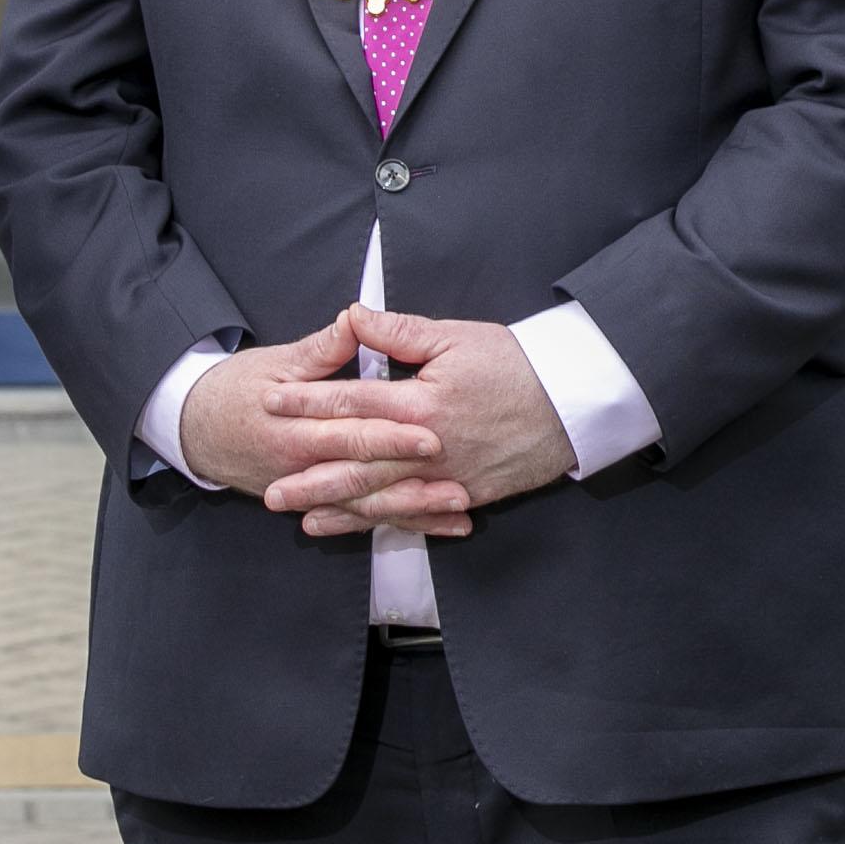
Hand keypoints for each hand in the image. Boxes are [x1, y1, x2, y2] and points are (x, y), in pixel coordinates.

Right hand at [178, 313, 453, 521]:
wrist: (195, 430)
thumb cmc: (237, 390)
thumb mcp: (277, 362)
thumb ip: (322, 349)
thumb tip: (353, 320)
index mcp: (297, 428)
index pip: (351, 432)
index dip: (391, 433)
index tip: (430, 433)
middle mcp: (305, 467)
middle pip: (365, 478)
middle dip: (412, 484)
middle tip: (457, 483)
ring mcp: (311, 490)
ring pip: (368, 508)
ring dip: (414, 511)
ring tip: (457, 511)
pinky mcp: (317, 501)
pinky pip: (362, 517)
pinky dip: (401, 523)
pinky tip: (438, 526)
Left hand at [264, 307, 574, 539]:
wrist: (573, 401)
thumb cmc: (516, 363)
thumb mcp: (457, 337)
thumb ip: (399, 333)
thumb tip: (353, 316)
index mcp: (422, 403)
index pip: (353, 404)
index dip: (309, 403)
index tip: (271, 402)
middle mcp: (429, 448)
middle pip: (360, 467)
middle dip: (312, 480)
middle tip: (272, 492)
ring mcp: (448, 478)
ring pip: (385, 499)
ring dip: (341, 511)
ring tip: (303, 519)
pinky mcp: (468, 495)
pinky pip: (420, 514)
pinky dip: (388, 524)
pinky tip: (364, 527)